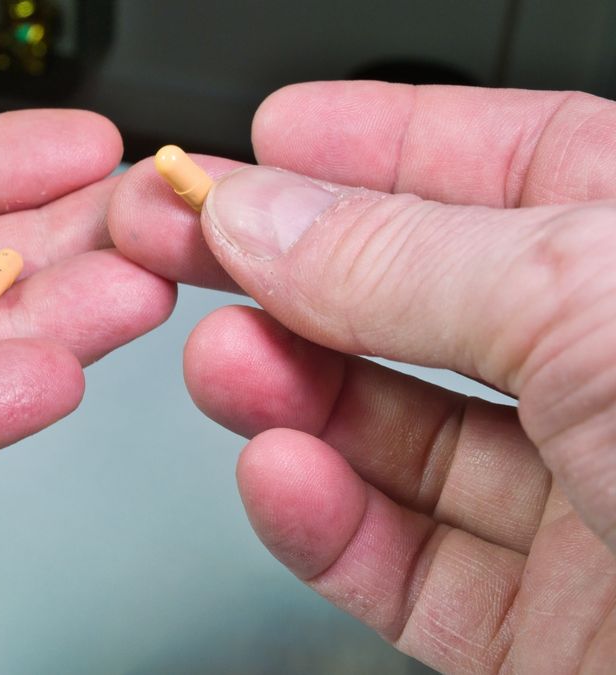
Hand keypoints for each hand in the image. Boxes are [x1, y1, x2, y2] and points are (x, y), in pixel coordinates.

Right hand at [110, 82, 615, 671]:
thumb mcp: (594, 305)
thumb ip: (405, 258)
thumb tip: (263, 212)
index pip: (516, 168)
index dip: (382, 142)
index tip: (270, 137)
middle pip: (427, 304)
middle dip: (293, 268)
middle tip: (186, 241)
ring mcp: (589, 513)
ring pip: (400, 436)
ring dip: (293, 392)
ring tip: (221, 359)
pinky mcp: (544, 633)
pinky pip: (405, 564)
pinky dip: (324, 519)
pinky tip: (281, 473)